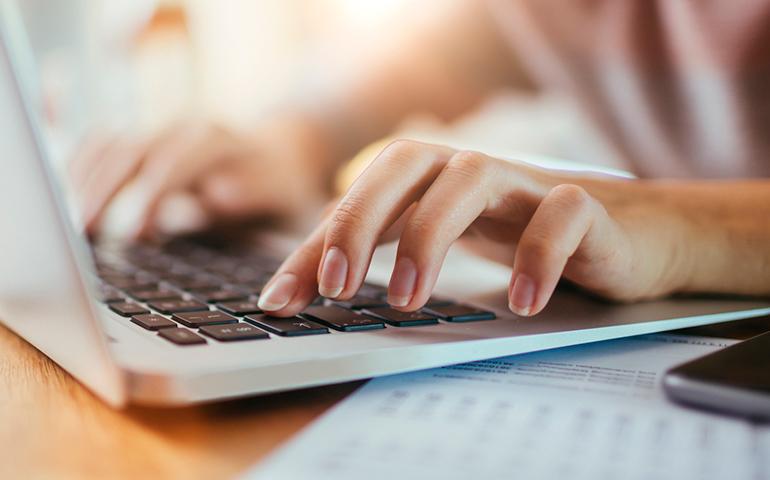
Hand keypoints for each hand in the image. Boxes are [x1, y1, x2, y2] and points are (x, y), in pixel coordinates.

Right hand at [70, 118, 333, 237]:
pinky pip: (104, 144)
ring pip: (111, 145)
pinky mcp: (148, 142)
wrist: (285, 155)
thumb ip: (251, 193)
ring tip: (72, 226)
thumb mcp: (282, 195)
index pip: (174, 162)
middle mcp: (186, 129)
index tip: (135, 234)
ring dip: (85, 181)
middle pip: (131, 150)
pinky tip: (68, 196)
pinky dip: (81, 166)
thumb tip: (213, 194)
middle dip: (104, 190)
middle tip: (83, 232)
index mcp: (220, 141)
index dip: (150, 197)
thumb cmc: (284, 188)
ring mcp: (163, 132)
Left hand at [257, 140, 692, 316]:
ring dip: (430, 235)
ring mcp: (527, 184)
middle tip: (338, 287)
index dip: (316, 244)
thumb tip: (297, 293)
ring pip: (471, 177)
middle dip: (361, 219)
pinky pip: (562, 214)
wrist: (630, 234)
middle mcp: (472, 170)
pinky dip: (536, 255)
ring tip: (407, 299)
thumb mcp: (446, 247)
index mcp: (434, 179)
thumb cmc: (523, 237)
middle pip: (405, 162)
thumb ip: (378, 260)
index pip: (361, 196)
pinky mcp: (586, 207)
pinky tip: (519, 301)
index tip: (282, 301)